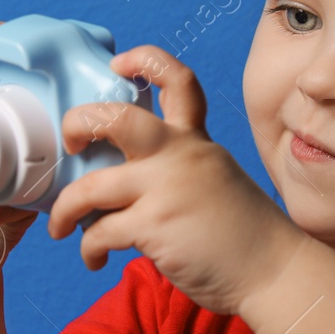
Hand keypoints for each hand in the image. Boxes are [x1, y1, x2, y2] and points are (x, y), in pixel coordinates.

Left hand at [45, 45, 308, 316]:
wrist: (274, 272)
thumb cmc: (242, 235)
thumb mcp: (215, 178)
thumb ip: (176, 169)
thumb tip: (122, 180)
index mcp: (195, 142)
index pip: (177, 81)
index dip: (144, 61)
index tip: (118, 64)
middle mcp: (180, 156)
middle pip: (117, 118)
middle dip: (78, 124)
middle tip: (70, 145)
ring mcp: (167, 190)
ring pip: (90, 187)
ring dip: (65, 210)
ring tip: (60, 228)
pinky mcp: (157, 227)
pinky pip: (100, 233)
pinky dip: (88, 249)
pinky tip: (94, 260)